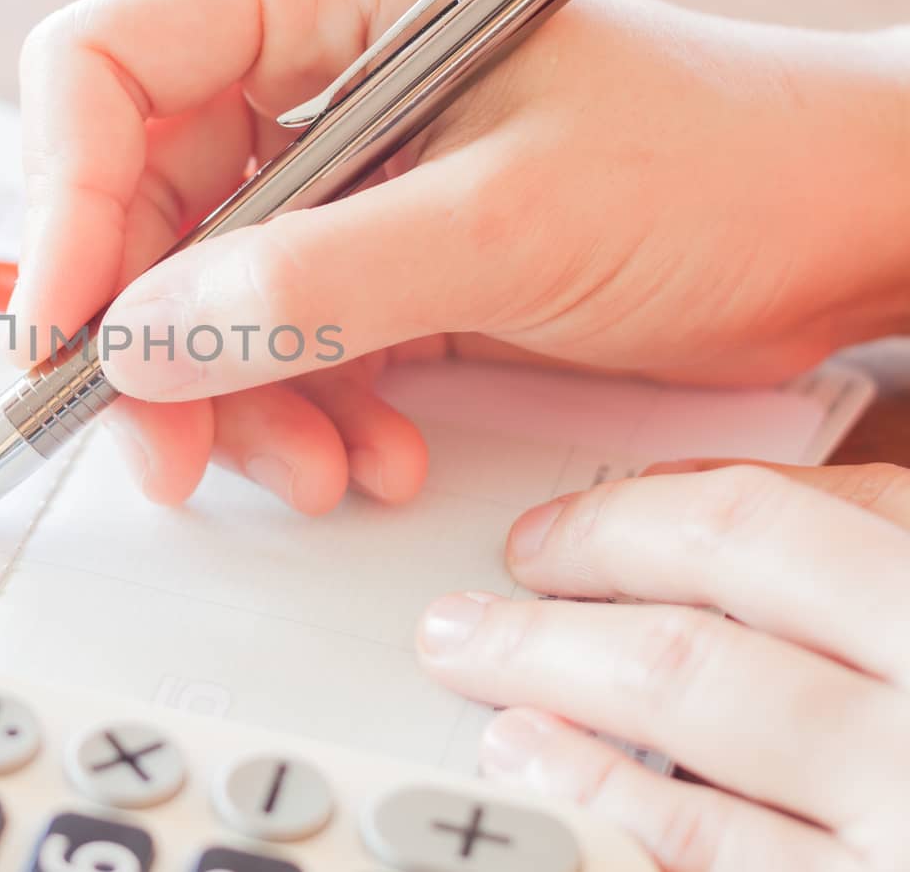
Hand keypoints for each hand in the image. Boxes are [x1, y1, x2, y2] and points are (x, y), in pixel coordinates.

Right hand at [10, 0, 909, 512]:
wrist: (820, 229)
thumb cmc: (711, 168)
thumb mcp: (506, 224)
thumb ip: (313, 281)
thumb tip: (139, 342)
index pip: (105, 67)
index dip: (63, 202)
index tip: (68, 333)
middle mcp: (301, 63)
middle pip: (135, 200)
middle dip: (150, 341)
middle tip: (168, 450)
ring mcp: (326, 162)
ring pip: (192, 290)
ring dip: (231, 399)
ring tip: (315, 466)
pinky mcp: (356, 244)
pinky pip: (265, 334)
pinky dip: (295, 409)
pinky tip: (368, 448)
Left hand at [416, 459, 909, 870]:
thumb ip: (852, 550)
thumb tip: (675, 505)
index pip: (765, 527)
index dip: (624, 524)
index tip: (553, 538)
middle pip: (705, 630)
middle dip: (560, 610)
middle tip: (475, 611)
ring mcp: (908, 822)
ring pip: (696, 714)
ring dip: (557, 688)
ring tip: (485, 677)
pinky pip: (711, 853)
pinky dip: (607, 803)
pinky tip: (544, 772)